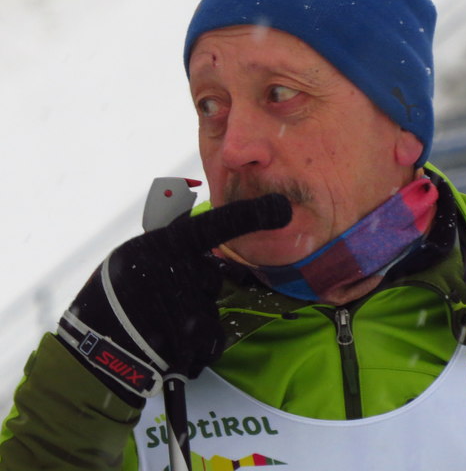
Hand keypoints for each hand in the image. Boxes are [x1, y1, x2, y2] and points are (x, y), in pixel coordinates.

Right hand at [57, 194, 290, 400]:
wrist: (91, 347)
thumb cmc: (112, 295)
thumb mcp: (136, 257)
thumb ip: (171, 249)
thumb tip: (201, 243)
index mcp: (164, 245)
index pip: (214, 226)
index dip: (251, 215)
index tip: (282, 207)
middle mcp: (178, 273)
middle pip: (211, 279)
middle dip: (197, 290)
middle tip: (163, 300)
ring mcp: (182, 309)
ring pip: (210, 313)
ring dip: (193, 323)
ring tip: (160, 327)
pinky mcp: (185, 343)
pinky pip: (209, 343)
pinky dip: (195, 349)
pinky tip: (168, 347)